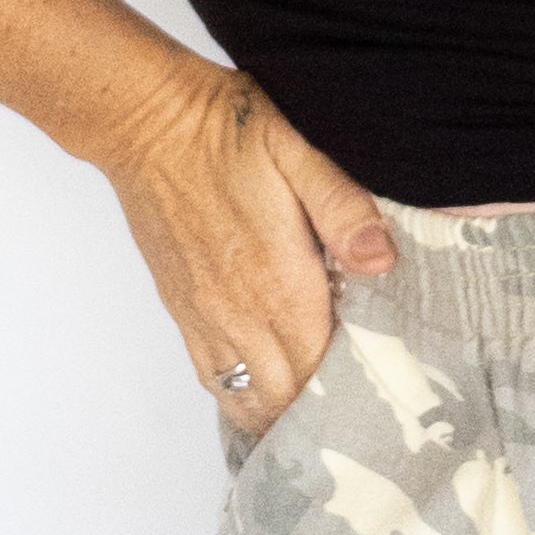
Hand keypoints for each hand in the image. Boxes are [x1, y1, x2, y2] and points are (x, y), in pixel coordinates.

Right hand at [98, 55, 396, 444]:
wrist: (148, 123)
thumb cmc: (226, 130)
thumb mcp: (297, 151)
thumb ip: (343, 208)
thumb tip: (382, 261)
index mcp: (277, 280)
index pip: (323, 368)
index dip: (356, 387)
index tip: (387, 386)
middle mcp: (237, 312)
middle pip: (287, 398)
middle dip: (325, 410)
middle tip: (363, 403)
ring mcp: (204, 317)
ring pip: (248, 399)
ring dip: (284, 411)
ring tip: (320, 408)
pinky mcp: (181, 311)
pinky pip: (215, 378)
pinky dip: (245, 396)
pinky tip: (269, 386)